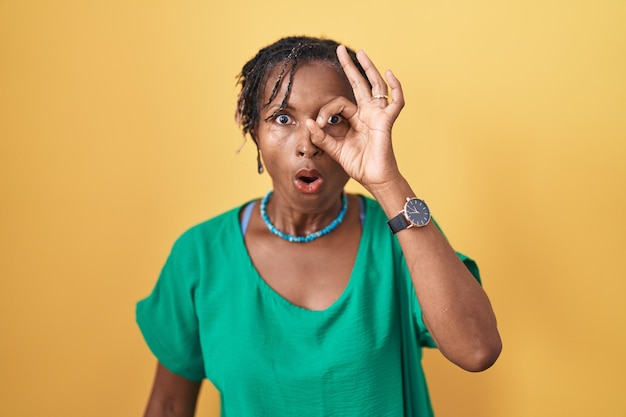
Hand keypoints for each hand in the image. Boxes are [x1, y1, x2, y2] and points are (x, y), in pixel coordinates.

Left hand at [306, 45, 404, 191]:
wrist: (373, 179)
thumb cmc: (358, 165)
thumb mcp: (335, 149)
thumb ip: (322, 137)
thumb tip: (309, 121)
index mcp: (356, 119)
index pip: (339, 104)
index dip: (326, 111)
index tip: (319, 125)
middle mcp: (368, 113)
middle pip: (359, 83)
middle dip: (350, 66)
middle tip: (339, 50)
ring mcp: (378, 115)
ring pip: (376, 85)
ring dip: (368, 68)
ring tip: (360, 53)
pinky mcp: (387, 121)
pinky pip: (396, 101)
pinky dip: (396, 87)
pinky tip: (390, 73)